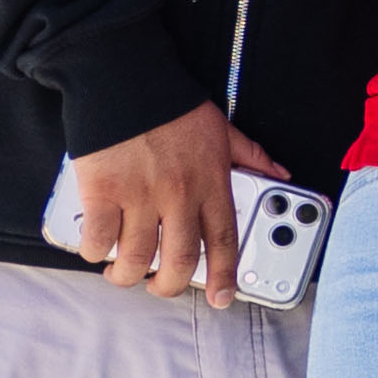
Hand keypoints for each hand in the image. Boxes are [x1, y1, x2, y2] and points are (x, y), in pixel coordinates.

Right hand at [63, 102, 288, 307]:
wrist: (125, 78)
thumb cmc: (174, 105)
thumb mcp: (224, 129)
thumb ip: (253, 157)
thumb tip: (281, 174)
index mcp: (212, 183)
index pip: (225, 241)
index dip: (224, 276)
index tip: (222, 298)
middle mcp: (179, 195)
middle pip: (179, 260)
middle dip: (168, 286)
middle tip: (159, 286)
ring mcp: (139, 195)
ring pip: (136, 257)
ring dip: (127, 274)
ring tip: (123, 272)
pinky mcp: (101, 191)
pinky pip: (99, 238)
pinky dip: (96, 251)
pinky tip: (98, 249)